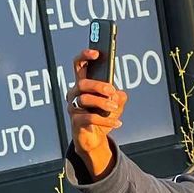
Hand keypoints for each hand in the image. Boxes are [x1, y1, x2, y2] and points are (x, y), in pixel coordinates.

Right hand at [67, 48, 126, 178]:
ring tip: (114, 108)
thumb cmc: (101, 117)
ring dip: (103, 103)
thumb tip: (119, 94)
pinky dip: (106, 121)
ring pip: (85, 99)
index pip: (79, 65)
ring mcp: (74, 107)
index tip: (96, 53)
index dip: (85, 56)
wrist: (94, 139)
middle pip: (83, 83)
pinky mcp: (76, 122)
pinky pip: (90, 118)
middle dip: (99, 85)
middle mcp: (75, 93)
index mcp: (83, 84)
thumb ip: (119, 97)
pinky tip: (117, 122)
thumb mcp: (115, 105)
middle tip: (111, 91)